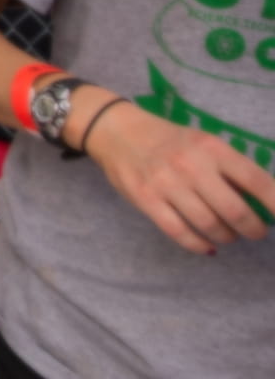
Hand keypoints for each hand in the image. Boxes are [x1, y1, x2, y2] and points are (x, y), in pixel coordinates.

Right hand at [85, 100, 274, 254]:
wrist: (118, 132)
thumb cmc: (171, 141)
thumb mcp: (204, 144)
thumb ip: (230, 170)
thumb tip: (264, 203)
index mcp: (212, 148)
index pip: (257, 181)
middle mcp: (191, 165)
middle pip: (235, 212)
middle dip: (253, 229)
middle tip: (255, 232)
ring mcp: (166, 183)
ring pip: (209, 225)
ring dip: (226, 237)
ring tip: (228, 235)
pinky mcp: (146, 199)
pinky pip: (180, 233)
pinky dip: (199, 245)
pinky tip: (208, 246)